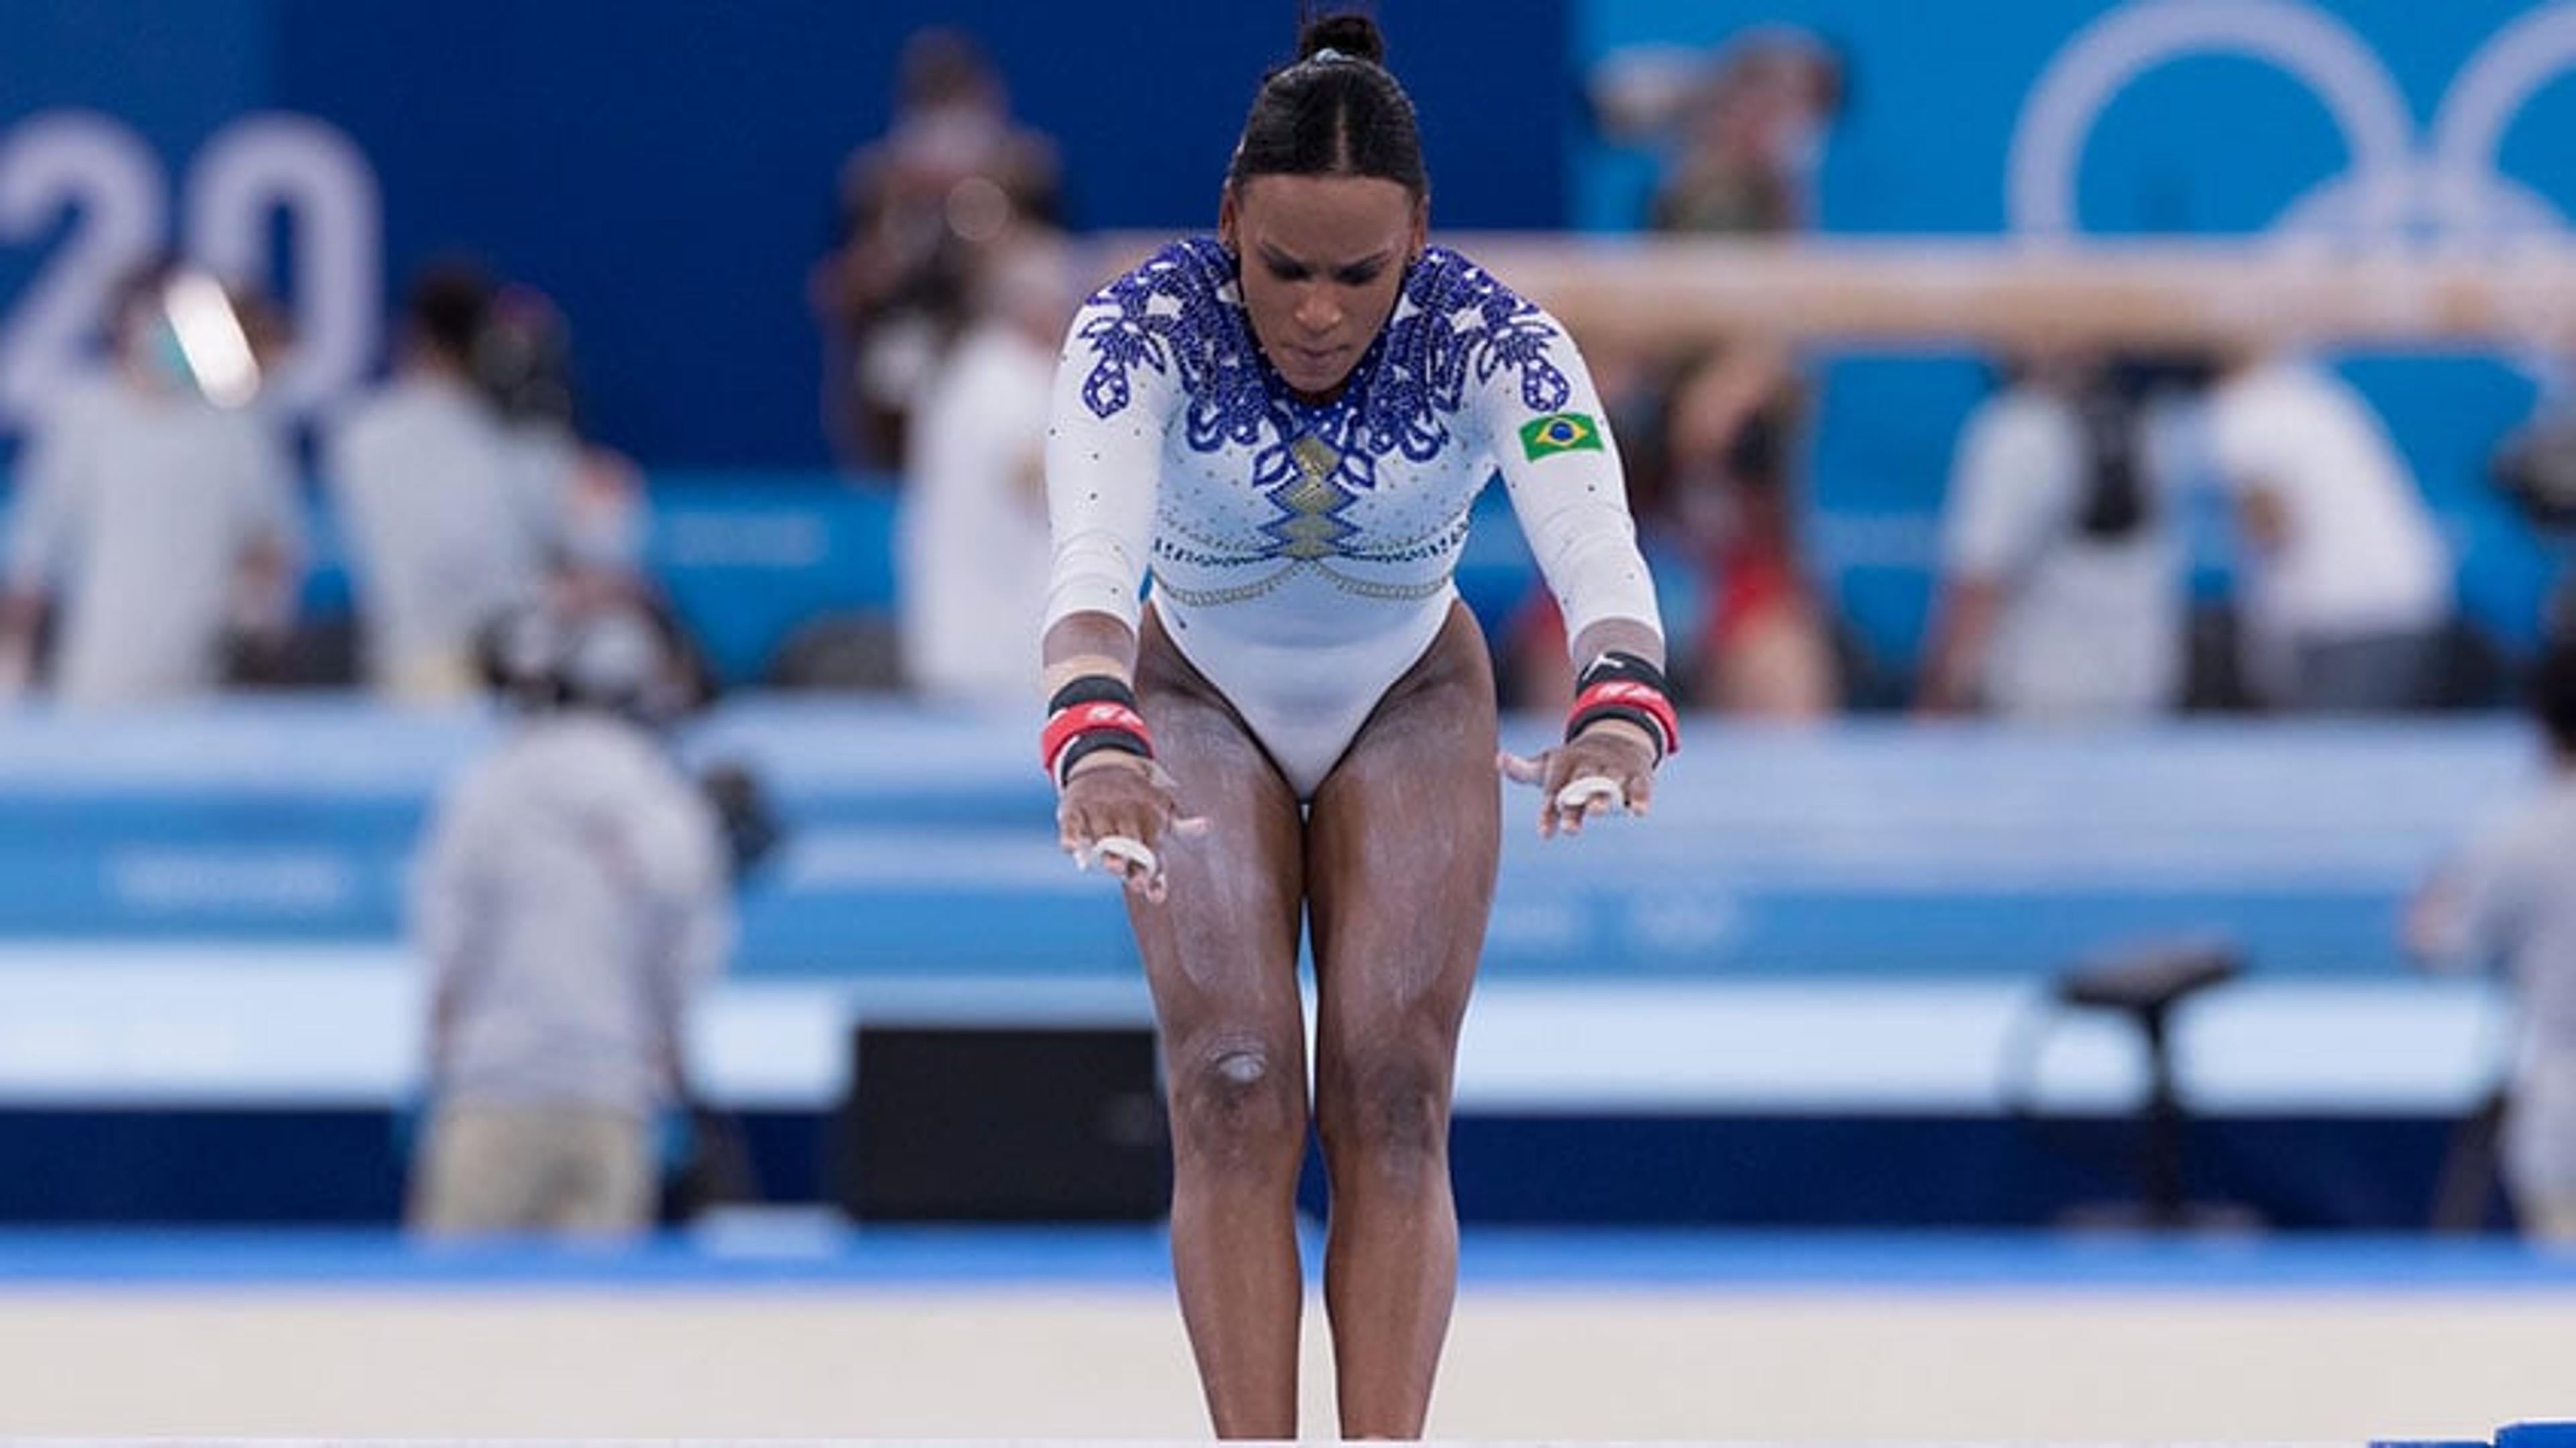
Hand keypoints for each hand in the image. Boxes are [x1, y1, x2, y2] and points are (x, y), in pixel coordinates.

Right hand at [1055, 753, 1206, 901]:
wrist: (1104, 763)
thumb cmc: (1138, 797)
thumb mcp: (1164, 807)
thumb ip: (1182, 826)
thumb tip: (1207, 825)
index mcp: (1147, 820)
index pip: (1153, 851)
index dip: (1154, 874)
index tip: (1155, 894)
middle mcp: (1124, 817)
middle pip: (1129, 845)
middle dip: (1134, 863)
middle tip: (1138, 882)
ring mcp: (1098, 812)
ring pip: (1103, 835)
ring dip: (1108, 851)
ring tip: (1114, 866)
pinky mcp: (1075, 808)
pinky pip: (1071, 823)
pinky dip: (1070, 835)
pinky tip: (1071, 848)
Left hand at [1498, 717, 1659, 838]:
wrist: (1617, 736)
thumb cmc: (1574, 761)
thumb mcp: (1549, 763)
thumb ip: (1523, 769)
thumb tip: (1497, 759)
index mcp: (1565, 763)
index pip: (1555, 789)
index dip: (1549, 811)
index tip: (1545, 833)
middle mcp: (1590, 765)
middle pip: (1581, 786)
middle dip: (1575, 805)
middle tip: (1569, 829)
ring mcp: (1615, 769)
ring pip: (1609, 784)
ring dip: (1603, 798)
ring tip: (1597, 812)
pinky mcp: (1638, 775)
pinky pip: (1640, 787)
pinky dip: (1640, 798)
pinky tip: (1638, 812)